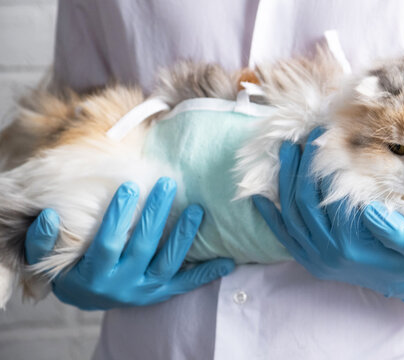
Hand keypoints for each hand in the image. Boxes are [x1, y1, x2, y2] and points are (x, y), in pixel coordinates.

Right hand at [25, 177, 234, 309]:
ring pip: (169, 263)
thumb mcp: (49, 258)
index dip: (118, 216)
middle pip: (142, 247)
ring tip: (198, 209)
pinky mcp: (162, 294)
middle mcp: (122, 284)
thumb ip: (42, 239)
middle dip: (156, 214)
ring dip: (184, 236)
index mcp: (95, 273)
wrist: (90, 297)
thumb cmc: (72, 269)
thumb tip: (48, 214)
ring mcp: (145, 290)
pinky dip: (207, 273)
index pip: (107, 242)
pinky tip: (228, 260)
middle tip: (168, 184)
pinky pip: (187, 285)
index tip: (130, 186)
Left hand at [253, 129, 403, 308]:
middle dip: (298, 166)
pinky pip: (283, 236)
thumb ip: (393, 231)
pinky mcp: (308, 261)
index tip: (322, 139)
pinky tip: (260, 195)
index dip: (321, 165)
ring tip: (286, 152)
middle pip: (302, 202)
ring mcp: (314, 258)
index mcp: (350, 245)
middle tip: (300, 139)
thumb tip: (369, 211)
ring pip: (289, 215)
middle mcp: (327, 253)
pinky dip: (270, 215)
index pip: (326, 197)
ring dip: (284, 182)